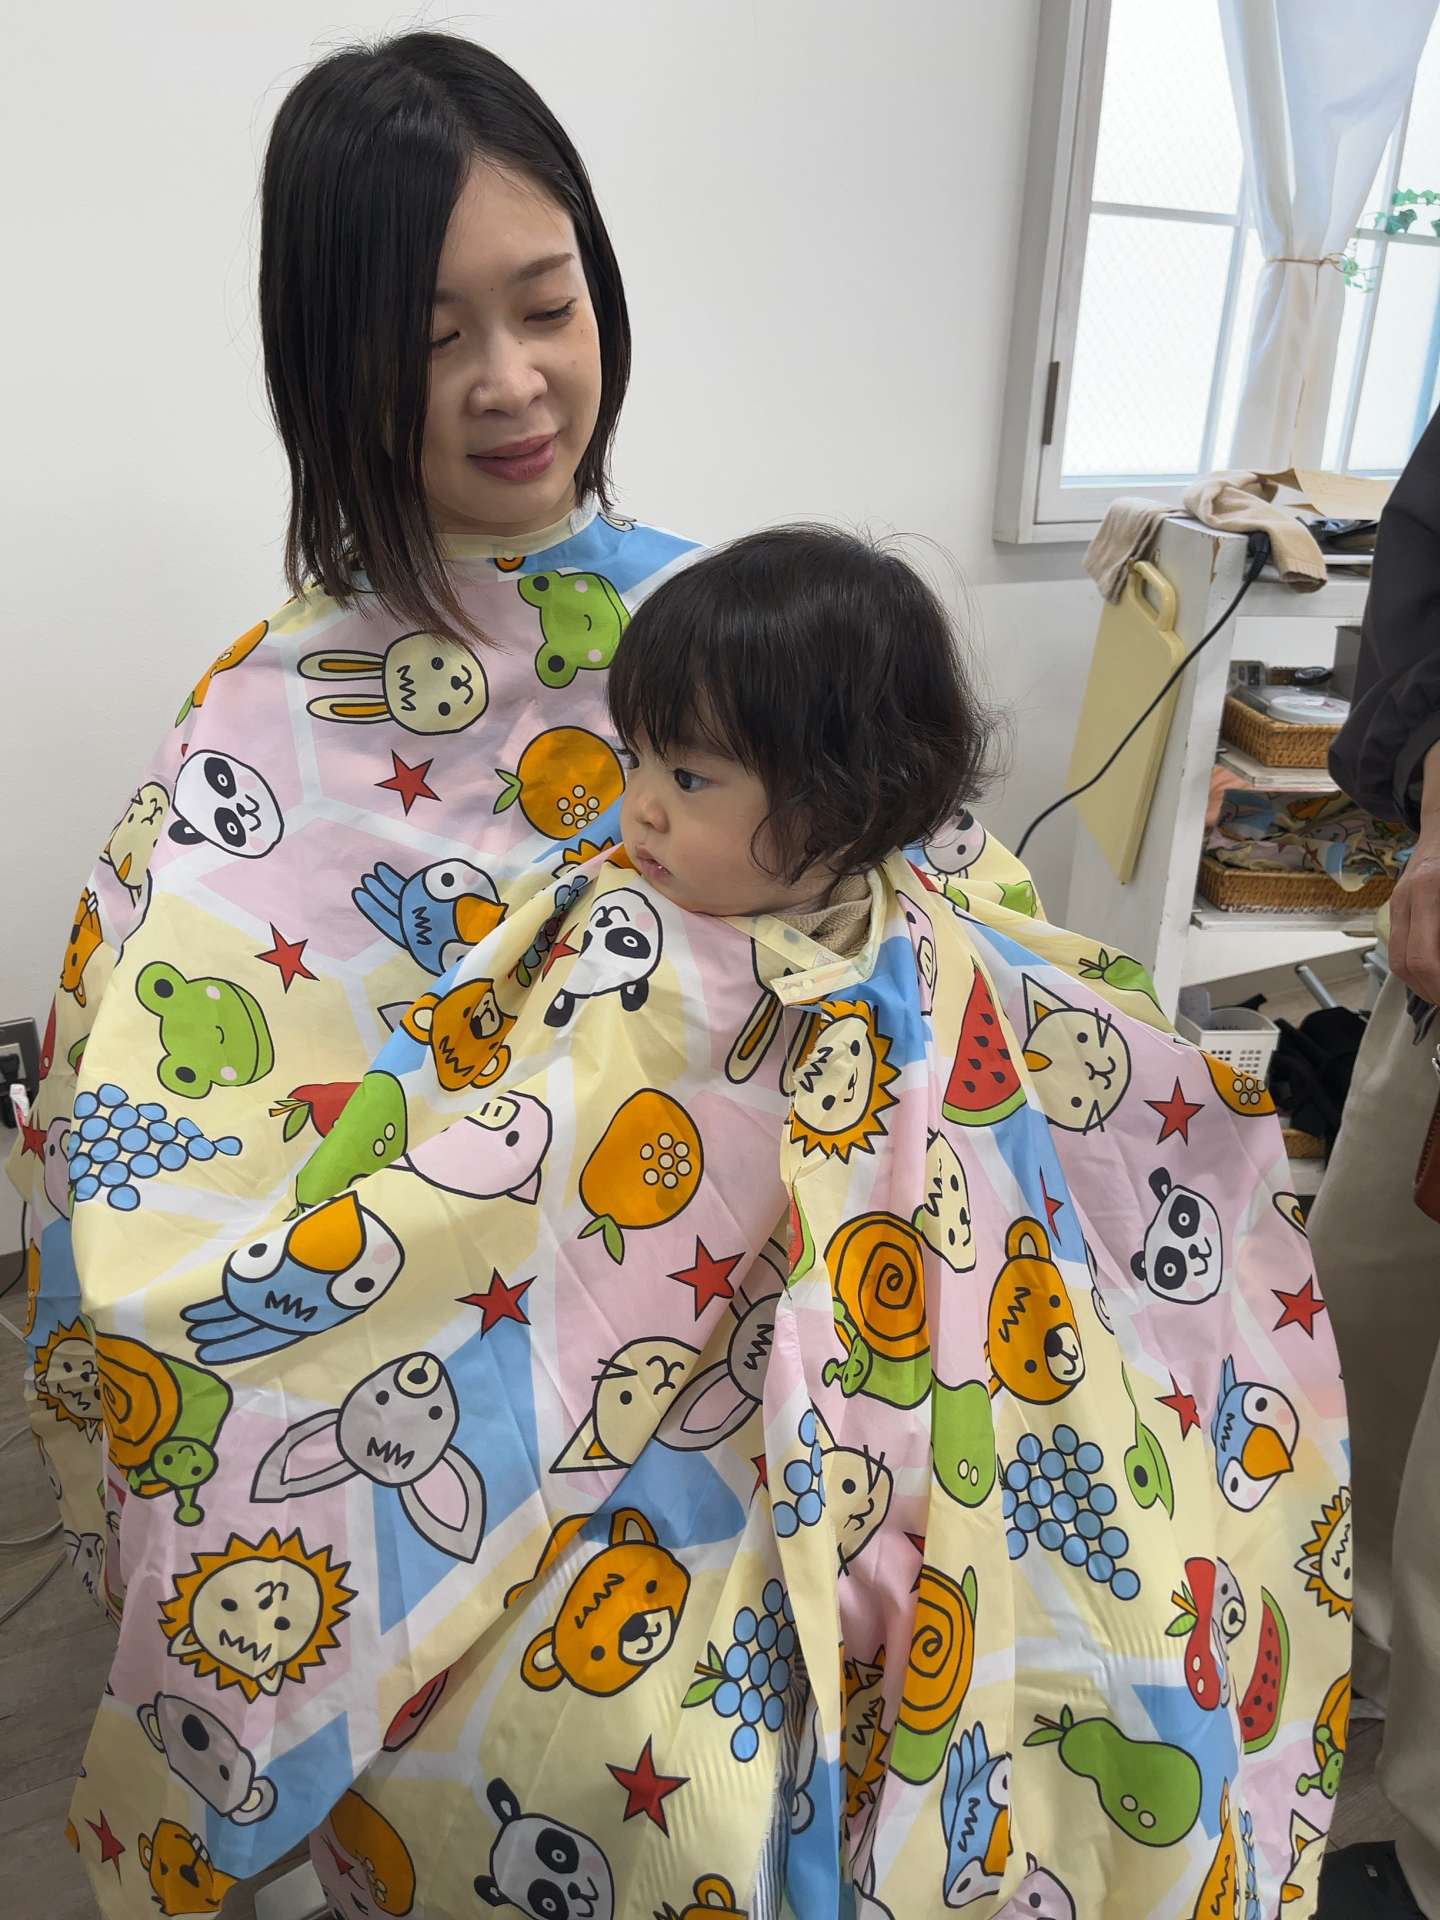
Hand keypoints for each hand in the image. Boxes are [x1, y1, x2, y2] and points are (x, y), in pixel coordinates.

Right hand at [1390, 831, 1439, 1002]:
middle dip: (1430, 992)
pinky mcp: (1397, 906)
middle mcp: (1405, 900)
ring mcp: (1396, 902)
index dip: (1438, 986)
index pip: (1422, 958)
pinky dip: (1417, 967)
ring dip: (1421, 984)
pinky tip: (1435, 971)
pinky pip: (1400, 946)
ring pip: (1397, 959)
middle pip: (1403, 965)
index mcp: (1427, 892)